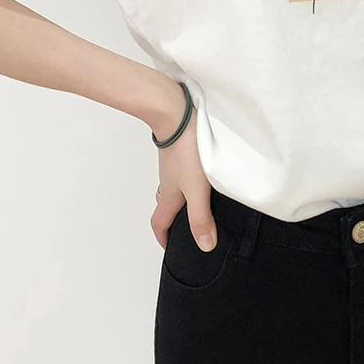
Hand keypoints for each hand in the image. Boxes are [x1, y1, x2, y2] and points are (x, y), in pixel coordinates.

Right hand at [148, 84, 216, 253]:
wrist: (177, 115)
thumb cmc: (186, 153)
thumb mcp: (197, 190)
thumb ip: (201, 217)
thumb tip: (204, 246)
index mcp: (168, 195)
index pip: (159, 223)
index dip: (162, 238)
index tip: (170, 248)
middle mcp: (167, 181)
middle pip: (165, 205)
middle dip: (173, 218)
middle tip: (187, 226)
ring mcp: (172, 165)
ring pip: (173, 187)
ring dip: (182, 198)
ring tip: (199, 202)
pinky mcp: (179, 150)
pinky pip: (181, 171)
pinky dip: (188, 179)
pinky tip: (203, 175)